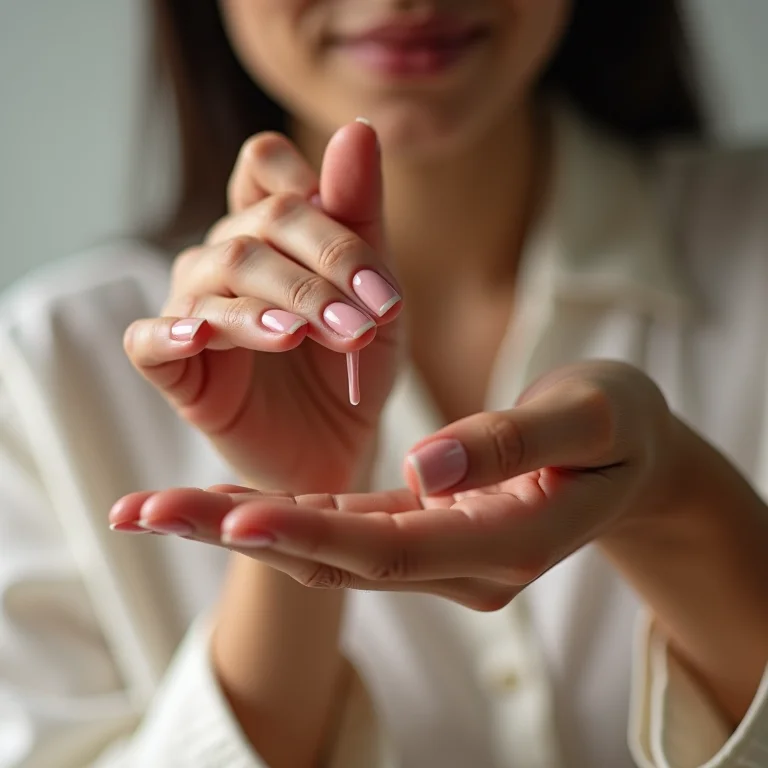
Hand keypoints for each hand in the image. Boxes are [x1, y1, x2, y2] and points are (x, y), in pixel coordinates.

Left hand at [111, 361, 681, 609]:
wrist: (633, 456)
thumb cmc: (619, 426)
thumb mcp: (589, 416)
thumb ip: (514, 443)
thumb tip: (427, 465)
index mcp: (506, 541)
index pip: (392, 548)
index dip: (311, 532)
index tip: (232, 512)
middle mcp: (462, 565)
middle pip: (337, 560)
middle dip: (238, 534)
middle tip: (141, 513)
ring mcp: (440, 553)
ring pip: (327, 550)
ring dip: (239, 528)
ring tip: (150, 509)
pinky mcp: (424, 528)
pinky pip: (342, 530)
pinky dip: (281, 516)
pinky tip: (223, 500)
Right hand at [124, 122, 401, 492]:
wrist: (335, 447)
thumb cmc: (352, 366)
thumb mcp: (374, 295)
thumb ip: (361, 218)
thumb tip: (360, 129)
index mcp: (271, 231)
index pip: (266, 168)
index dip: (311, 193)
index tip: (367, 259)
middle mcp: (224, 258)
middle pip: (254, 228)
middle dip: (319, 271)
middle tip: (366, 320)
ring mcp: (191, 308)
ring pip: (215, 277)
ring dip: (272, 305)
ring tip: (305, 335)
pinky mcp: (171, 366)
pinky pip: (150, 339)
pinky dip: (173, 333)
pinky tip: (200, 336)